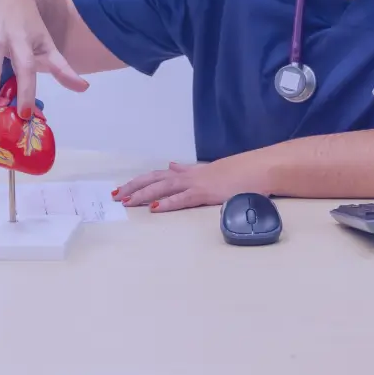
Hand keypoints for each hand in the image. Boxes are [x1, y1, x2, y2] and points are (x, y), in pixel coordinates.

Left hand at [114, 159, 257, 212]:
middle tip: (116, 196)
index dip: (139, 182)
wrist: (258, 169)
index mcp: (188, 172)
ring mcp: (196, 184)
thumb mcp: (208, 170)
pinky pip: (182, 199)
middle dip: (133, 188)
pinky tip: (154, 209)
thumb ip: (188, 170)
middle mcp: (188, 176)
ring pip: (163, 188)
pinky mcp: (205, 193)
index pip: (158, 176)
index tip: (123, 188)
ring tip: (127, 202)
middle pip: (154, 180)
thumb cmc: (238, 173)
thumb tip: (172, 165)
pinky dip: (167, 204)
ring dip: (143, 195)